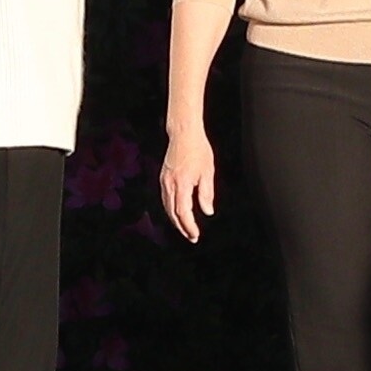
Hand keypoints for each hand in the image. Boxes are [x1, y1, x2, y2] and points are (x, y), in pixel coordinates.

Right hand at [160, 127, 215, 242]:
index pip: (183, 212)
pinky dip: (171, 209)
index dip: (189, 226)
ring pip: (167, 207)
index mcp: (182, 184)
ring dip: (175, 220)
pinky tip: (177, 213)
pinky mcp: (163, 178)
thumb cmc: (198, 150)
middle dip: (181, 227)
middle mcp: (170, 184)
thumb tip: (207, 211)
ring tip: (185, 228)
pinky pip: (165, 199)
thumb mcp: (208, 172)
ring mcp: (164, 181)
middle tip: (191, 236)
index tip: (195, 235)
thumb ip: (207, 194)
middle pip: (172, 213)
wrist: (183, 133)